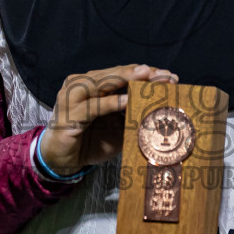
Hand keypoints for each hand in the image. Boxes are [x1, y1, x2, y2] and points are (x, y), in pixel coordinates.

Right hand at [39, 64, 175, 173]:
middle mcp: (82, 85)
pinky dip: (110, 103)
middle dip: (141, 74)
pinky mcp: (70, 115)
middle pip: (115, 74)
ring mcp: (73, 97)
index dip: (146, 73)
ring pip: (102, 83)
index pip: (123, 73)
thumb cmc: (90, 139)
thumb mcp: (117, 125)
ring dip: (126, 80)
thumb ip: (132, 112)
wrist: (63, 160)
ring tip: (147, 77)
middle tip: (164, 76)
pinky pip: (93, 107)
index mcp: (94, 83)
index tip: (170, 76)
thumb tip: (161, 105)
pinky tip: (127, 101)